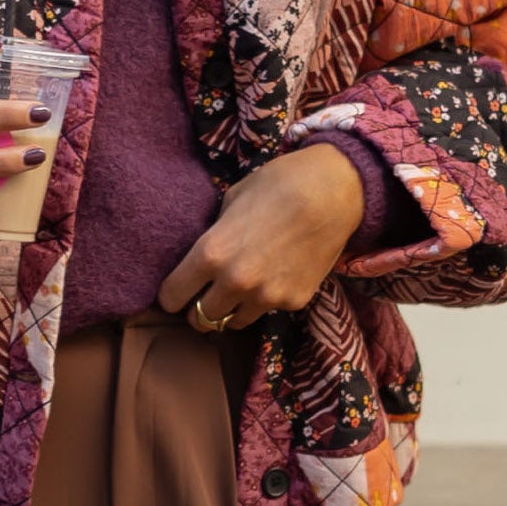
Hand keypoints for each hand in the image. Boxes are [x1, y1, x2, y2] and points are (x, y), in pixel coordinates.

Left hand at [158, 142, 366, 332]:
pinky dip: (265, 301)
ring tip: (239, 289)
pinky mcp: (294, 302)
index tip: (178, 290)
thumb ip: (215, 234)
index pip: (171, 297)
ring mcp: (267, 297)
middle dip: (198, 308)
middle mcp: (236, 283)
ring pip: (233, 322)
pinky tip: (275, 276)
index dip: (171, 294)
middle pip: (200, 318)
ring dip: (231, 310)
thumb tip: (206, 252)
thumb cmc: (279, 183)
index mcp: (211, 254)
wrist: (335, 191)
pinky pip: (268, 311)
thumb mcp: (232, 200)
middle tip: (206, 294)